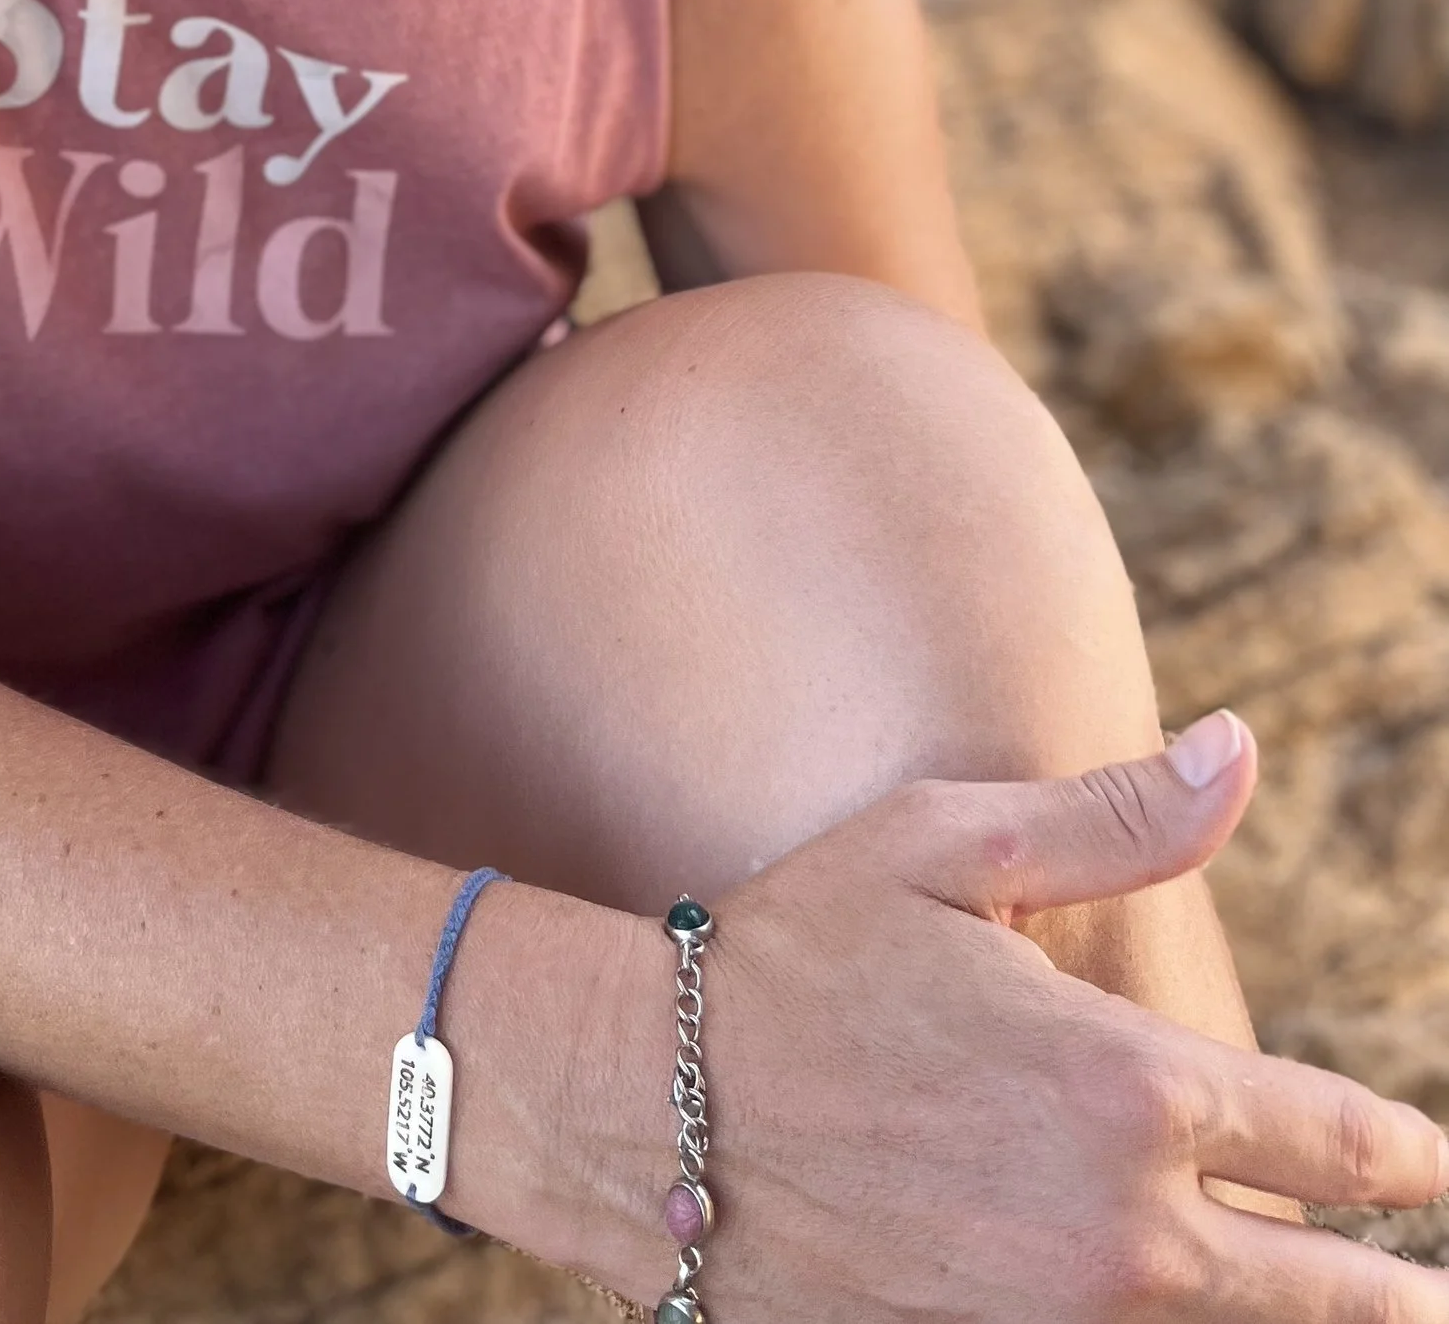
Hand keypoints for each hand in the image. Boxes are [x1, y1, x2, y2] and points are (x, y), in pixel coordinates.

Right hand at [618, 710, 1448, 1318]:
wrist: (646, 1114)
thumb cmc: (793, 957)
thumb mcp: (944, 850)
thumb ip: (1114, 818)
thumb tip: (1240, 749)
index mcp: (1131, 1090)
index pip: (1337, 1143)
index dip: (1406, 1158)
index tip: (1432, 1165)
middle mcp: (1122, 1232)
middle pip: (1328, 1294)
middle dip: (1396, 1294)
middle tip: (1432, 1295)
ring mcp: (1055, 1322)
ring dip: (1293, 1323)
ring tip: (1357, 1319)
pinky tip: (1171, 1323)